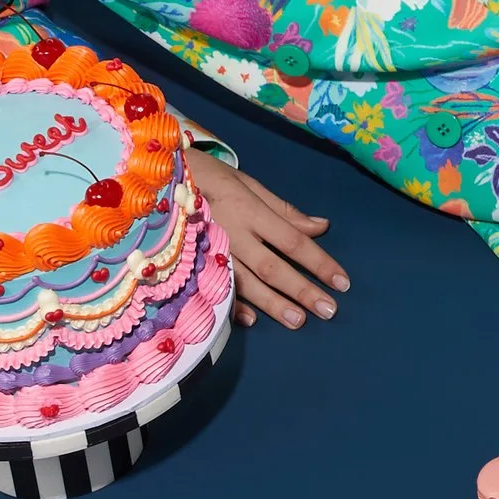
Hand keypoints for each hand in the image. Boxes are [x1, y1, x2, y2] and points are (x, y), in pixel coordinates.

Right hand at [189, 147, 349, 331]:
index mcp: (249, 210)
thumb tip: (321, 227)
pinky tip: (251, 320)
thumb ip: (284, 210)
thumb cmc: (208, 177)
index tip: (342, 282)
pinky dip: (232, 305)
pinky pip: (213, 288)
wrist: (156, 177)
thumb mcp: (247, 183)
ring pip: (245, 284)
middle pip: (272, 267)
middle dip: (302, 291)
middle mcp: (232, 233)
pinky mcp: (190, 263)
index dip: (319, 262)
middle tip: (328, 311)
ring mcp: (209, 251)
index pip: (292, 240)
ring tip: (298, 321)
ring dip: (273, 304)